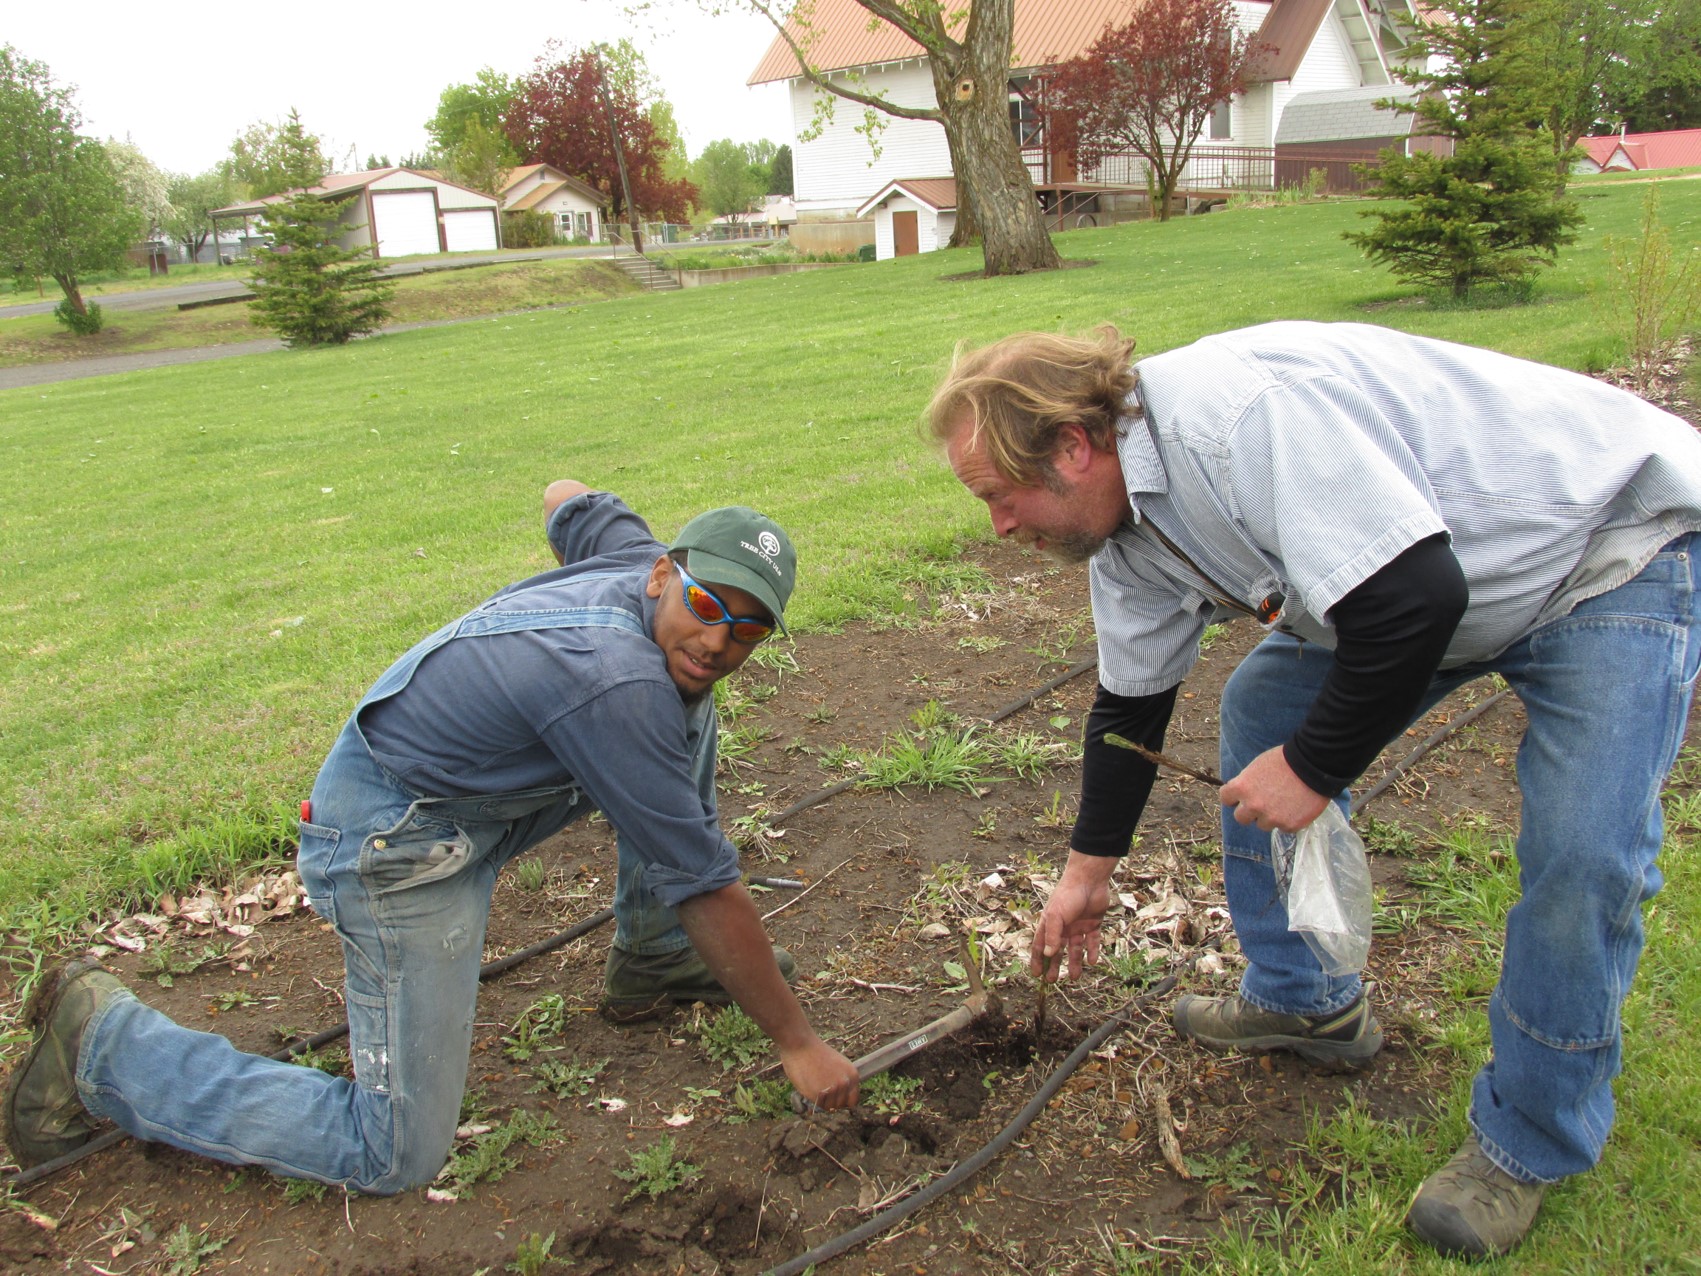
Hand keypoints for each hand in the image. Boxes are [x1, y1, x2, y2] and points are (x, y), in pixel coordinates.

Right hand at [781, 1037, 859, 1110]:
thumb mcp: (837, 1065)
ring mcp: (833, 1090)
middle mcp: (845, 1084)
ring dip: (821, 1101)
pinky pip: (817, 1106)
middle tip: (819, 1090)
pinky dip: (812, 1099)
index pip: (852, 1100)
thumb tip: (839, 1099)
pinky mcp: (819, 1094)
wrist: (800, 1043)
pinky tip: (808, 1085)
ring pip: (829, 1107)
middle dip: (830, 1101)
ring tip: (813, 1084)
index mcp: (853, 1075)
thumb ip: (840, 1081)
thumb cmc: (815, 1052)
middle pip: (840, 1105)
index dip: (842, 1101)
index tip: (833, 1098)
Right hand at [1030, 851, 1115, 981]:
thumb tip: (1049, 955)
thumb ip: (1052, 935)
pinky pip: (1092, 941)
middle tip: (1053, 981)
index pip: (1041, 945)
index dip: (1038, 959)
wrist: (1089, 880)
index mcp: (1050, 923)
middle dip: (1055, 965)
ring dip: (1075, 962)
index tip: (1036, 974)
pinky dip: (1092, 951)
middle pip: (1058, 950)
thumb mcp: (1056, 916)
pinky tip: (1092, 962)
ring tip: (1075, 977)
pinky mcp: (1093, 924)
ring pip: (1076, 948)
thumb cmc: (1067, 895)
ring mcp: (1078, 925)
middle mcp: (1063, 926)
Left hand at [1220, 746, 1329, 832]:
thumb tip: (1243, 793)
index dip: (1234, 797)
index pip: (1226, 798)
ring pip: (1263, 825)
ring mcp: (1271, 818)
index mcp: (1242, 788)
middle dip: (1249, 811)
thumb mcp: (1257, 766)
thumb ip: (1247, 782)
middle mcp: (1253, 806)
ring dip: (1269, 817)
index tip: (1240, 796)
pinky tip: (1297, 806)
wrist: (1314, 764)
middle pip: (1241, 818)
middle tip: (1262, 803)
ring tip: (1284, 803)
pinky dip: (1288, 820)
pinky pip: (1284, 827)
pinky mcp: (1289, 826)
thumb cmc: (1285, 759)